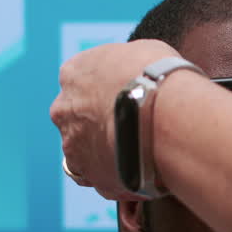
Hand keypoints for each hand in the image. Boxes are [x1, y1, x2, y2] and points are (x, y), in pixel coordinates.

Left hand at [51, 39, 180, 199]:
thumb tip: (136, 70)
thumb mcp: (143, 51)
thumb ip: (127, 64)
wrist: (167, 118)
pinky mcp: (94, 178)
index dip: (106, 90)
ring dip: (107, 153)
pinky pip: (104, 180)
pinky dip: (119, 178)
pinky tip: (143, 172)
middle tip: (133, 127)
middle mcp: (65, 111)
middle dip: (100, 124)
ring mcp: (75, 148)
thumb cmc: (160, 78)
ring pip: (86, 153)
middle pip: (78, 119)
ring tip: (140, 154)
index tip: (127, 96)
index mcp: (74, 74)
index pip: (81, 81)